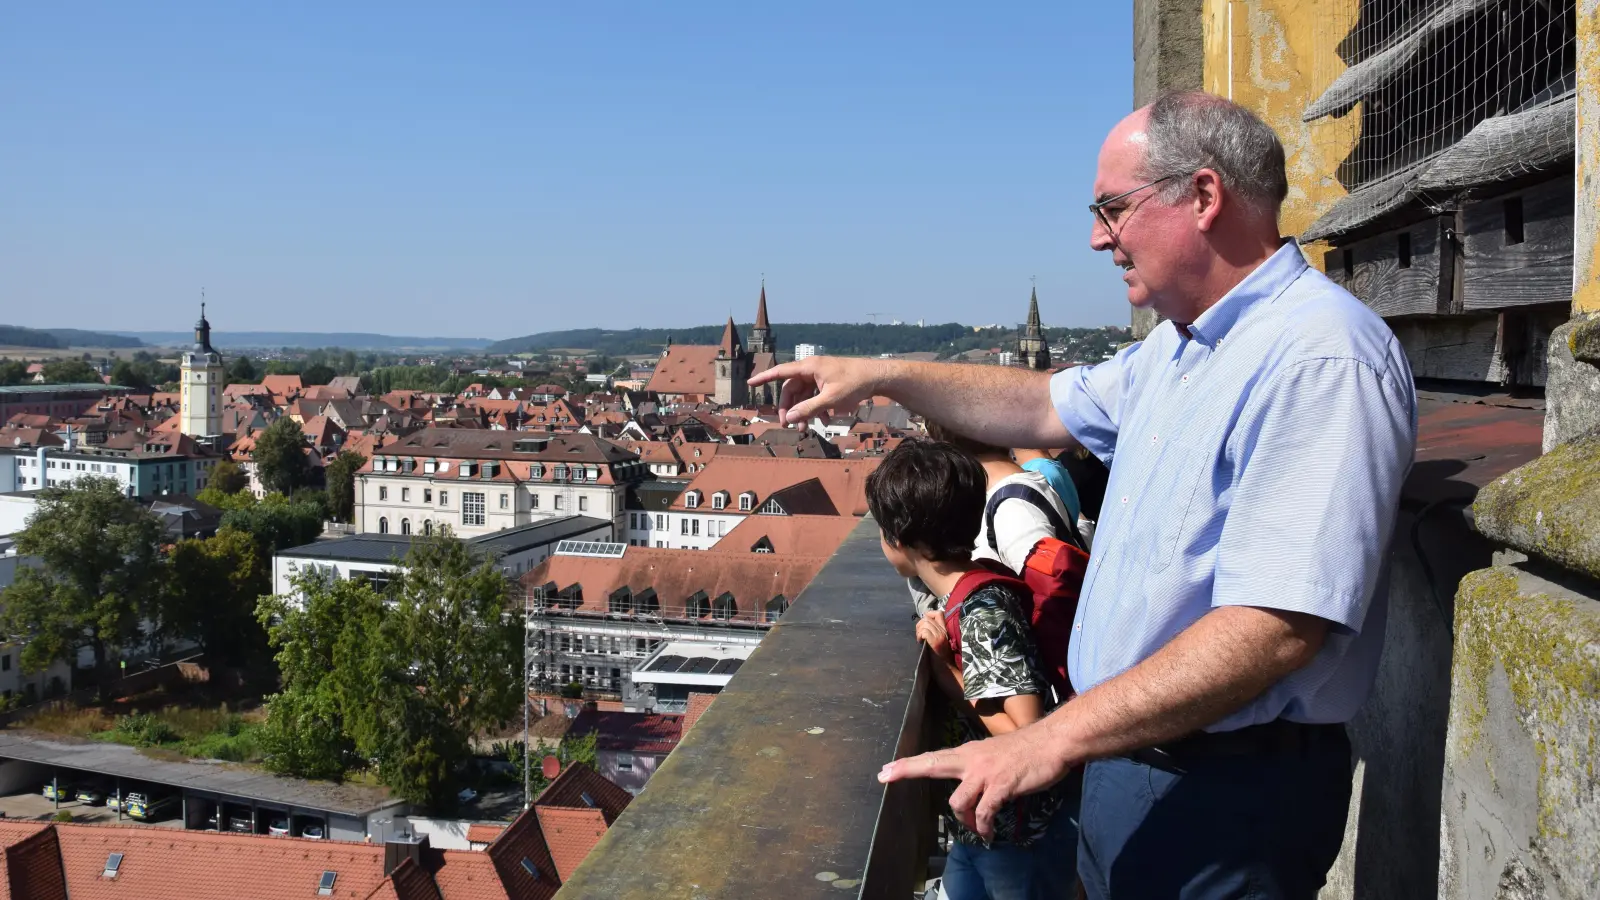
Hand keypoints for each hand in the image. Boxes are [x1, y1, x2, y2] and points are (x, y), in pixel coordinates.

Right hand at [748, 356, 887, 424]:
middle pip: (792, 389)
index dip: (764, 378)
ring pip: (804, 395)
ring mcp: (820, 376)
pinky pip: (815, 396)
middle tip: (789, 425)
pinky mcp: (828, 382)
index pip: (781, 372)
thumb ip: (809, 409)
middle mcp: (812, 369)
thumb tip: (791, 417)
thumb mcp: (831, 399)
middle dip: (790, 408)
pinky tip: (826, 420)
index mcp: (809, 367)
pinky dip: (817, 408)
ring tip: (808, 428)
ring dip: (804, 411)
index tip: (750, 383)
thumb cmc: (855, 383)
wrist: (877, 377)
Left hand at [878, 719, 1074, 839]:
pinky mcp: (1001, 785)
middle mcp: (971, 760)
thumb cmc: (1028, 749)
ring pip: (958, 801)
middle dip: (907, 770)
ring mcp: (985, 772)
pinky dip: (984, 825)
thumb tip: (974, 784)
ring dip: (965, 821)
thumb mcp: (996, 754)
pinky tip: (989, 832)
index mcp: (969, 753)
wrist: (1052, 742)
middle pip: (932, 764)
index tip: (886, 768)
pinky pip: (984, 812)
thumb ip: (981, 766)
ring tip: (978, 828)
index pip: (934, 758)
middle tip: (885, 776)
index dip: (909, 764)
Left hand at [916, 611, 951, 660]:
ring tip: (920, 639)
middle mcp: (944, 631)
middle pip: (928, 618)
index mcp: (945, 629)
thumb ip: (935, 631)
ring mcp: (940, 636)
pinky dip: (920, 635)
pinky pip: (924, 632)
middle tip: (919, 635)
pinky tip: (920, 642)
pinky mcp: (936, 642)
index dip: (929, 614)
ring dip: (919, 631)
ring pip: (925, 623)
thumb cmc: (940, 656)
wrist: (946, 669)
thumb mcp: (940, 640)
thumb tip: (923, 623)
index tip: (924, 624)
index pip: (938, 613)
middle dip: (920, 625)